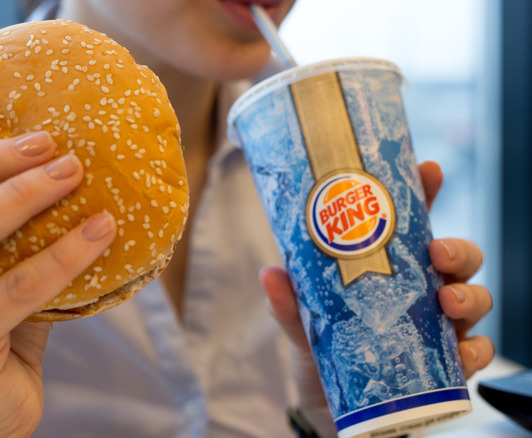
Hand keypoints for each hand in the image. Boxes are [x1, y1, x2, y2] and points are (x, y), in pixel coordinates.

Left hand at [260, 161, 493, 435]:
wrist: (330, 406)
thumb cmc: (324, 350)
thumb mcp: (302, 323)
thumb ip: (289, 301)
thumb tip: (270, 273)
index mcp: (390, 266)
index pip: (414, 221)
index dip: (425, 192)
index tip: (428, 171)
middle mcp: (420, 290)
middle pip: (457, 256)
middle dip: (456, 248)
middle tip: (437, 253)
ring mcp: (436, 325)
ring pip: (474, 297)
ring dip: (469, 295)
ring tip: (447, 301)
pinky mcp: (444, 364)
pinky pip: (475, 352)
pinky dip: (474, 352)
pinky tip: (461, 354)